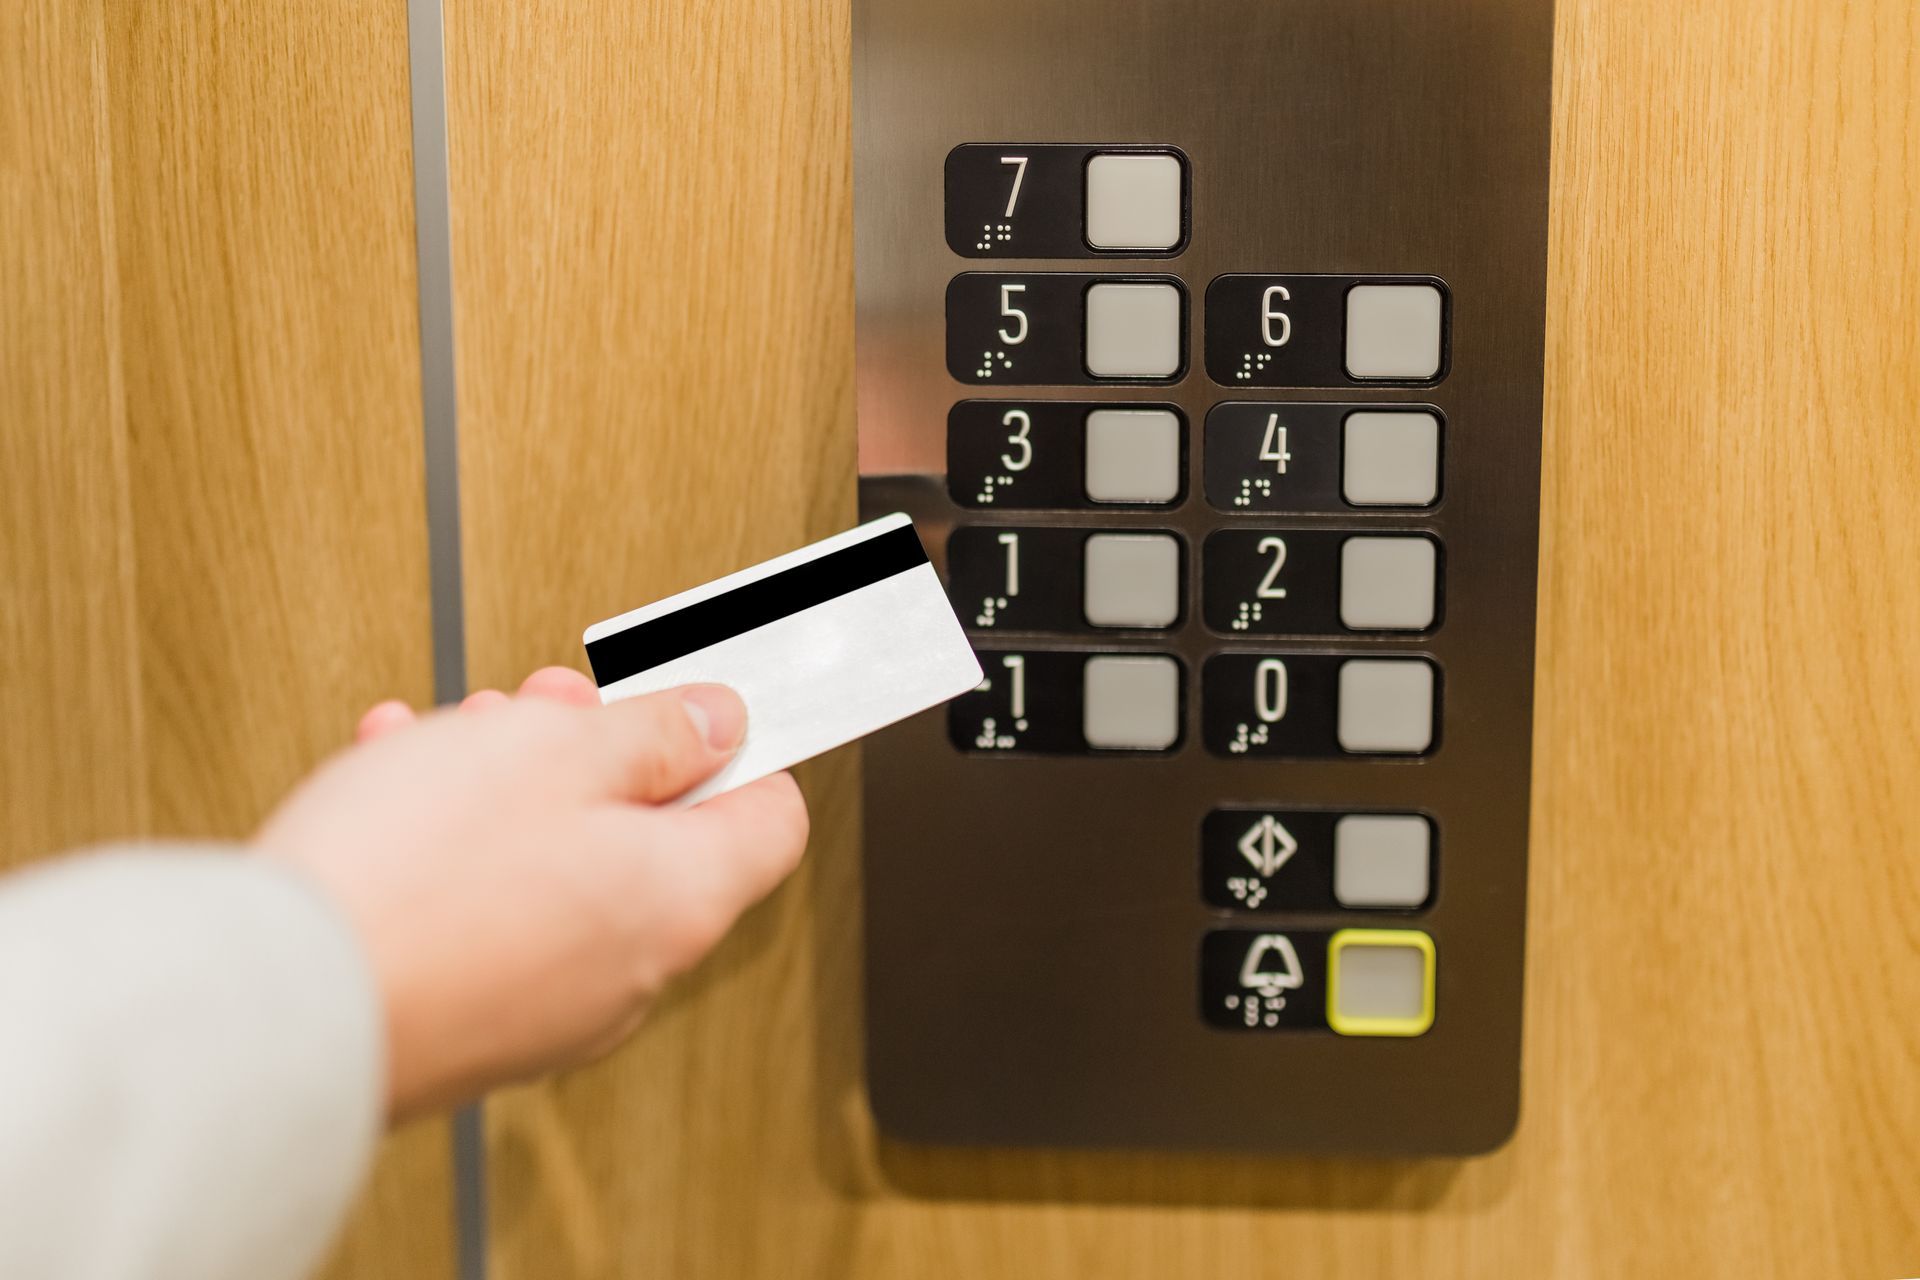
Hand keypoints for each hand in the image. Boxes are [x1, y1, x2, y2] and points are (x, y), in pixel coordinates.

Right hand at [254, 668, 808, 1119]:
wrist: (274, 1005)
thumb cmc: (415, 877)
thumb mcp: (557, 750)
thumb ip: (656, 733)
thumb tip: (721, 724)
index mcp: (680, 899)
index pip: (770, 819)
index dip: (739, 747)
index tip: (693, 704)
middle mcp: (631, 970)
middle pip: (652, 836)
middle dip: (593, 754)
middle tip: (536, 710)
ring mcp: (549, 1008)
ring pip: (559, 867)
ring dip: (510, 788)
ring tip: (443, 742)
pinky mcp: (472, 1025)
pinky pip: (490, 916)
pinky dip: (455, 850)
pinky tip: (395, 792)